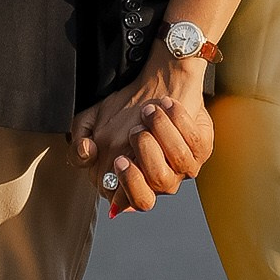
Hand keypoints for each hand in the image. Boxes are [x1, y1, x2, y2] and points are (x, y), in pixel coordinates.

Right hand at [70, 56, 213, 215]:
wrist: (161, 79)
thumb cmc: (127, 105)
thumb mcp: (91, 122)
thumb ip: (79, 145)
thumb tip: (87, 155)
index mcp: (130, 176)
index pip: (123, 201)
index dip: (119, 186)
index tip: (117, 158)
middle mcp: (157, 178)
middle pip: (145, 199)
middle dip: (135, 173)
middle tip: (132, 138)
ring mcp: (181, 166)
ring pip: (170, 172)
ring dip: (159, 137)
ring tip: (149, 113)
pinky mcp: (201, 147)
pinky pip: (193, 144)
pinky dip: (179, 120)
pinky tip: (168, 105)